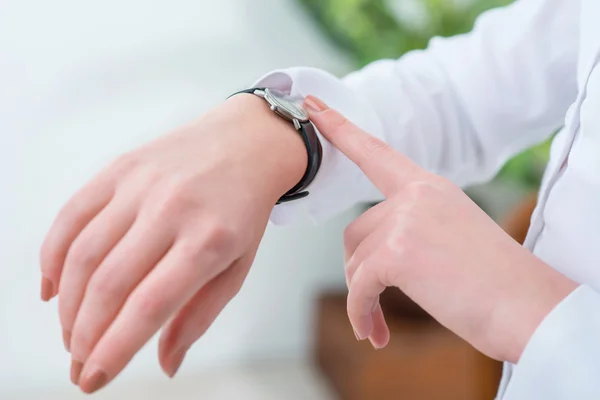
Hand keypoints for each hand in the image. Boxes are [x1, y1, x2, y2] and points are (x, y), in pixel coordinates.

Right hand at [40, 94, 306, 392]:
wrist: (246, 143)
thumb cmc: (243, 212)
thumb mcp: (237, 266)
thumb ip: (199, 316)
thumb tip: (165, 365)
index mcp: (210, 240)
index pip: (148, 307)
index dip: (113, 350)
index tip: (93, 380)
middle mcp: (173, 209)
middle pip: (109, 284)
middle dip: (84, 335)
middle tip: (78, 363)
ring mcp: (142, 184)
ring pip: (83, 253)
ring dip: (67, 305)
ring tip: (70, 333)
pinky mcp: (121, 167)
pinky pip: (72, 215)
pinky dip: (52, 257)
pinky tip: (52, 289)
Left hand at [304, 95, 576, 362]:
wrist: (529, 307)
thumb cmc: (494, 282)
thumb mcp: (451, 237)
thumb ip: (410, 229)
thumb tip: (366, 257)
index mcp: (430, 187)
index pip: (375, 152)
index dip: (339, 129)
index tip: (311, 106)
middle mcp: (416, 195)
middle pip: (356, 231)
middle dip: (360, 271)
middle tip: (372, 307)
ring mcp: (406, 219)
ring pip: (355, 261)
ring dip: (363, 297)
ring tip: (379, 325)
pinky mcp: (397, 251)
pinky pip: (358, 287)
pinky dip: (360, 313)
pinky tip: (374, 333)